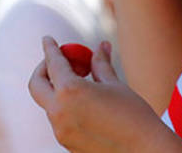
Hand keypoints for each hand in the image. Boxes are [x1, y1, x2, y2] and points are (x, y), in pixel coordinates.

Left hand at [29, 36, 181, 152]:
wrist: (144, 151)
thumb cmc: (133, 115)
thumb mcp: (115, 85)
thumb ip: (100, 64)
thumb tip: (101, 46)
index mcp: (70, 91)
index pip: (53, 63)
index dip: (50, 48)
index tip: (48, 39)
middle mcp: (59, 112)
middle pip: (37, 85)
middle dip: (43, 70)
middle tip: (58, 62)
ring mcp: (60, 130)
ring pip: (50, 103)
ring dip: (58, 90)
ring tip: (84, 84)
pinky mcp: (66, 143)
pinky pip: (60, 120)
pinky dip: (66, 107)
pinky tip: (87, 106)